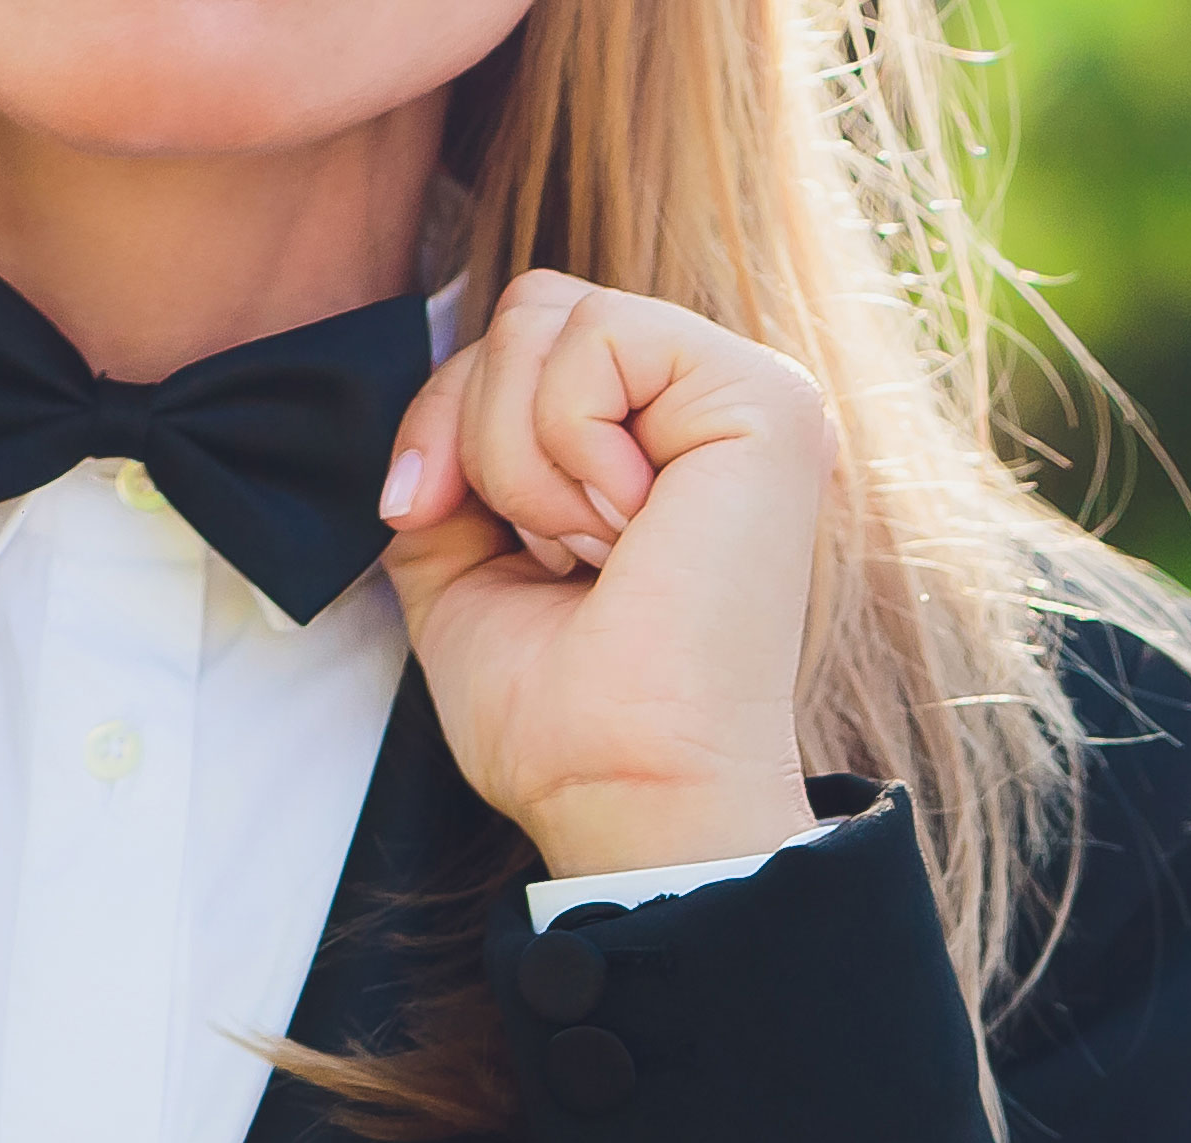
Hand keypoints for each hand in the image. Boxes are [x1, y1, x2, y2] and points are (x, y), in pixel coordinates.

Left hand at [377, 273, 832, 880]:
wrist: (621, 787)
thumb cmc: (560, 716)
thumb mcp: (458, 563)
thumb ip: (447, 461)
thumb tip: (426, 415)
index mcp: (653, 439)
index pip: (515, 339)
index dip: (440, 419)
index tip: (422, 515)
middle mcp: (706, 409)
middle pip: (526, 307)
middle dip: (475, 431)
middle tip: (542, 554)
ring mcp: (748, 396)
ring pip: (550, 313)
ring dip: (523, 455)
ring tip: (595, 552)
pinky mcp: (768, 401)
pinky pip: (599, 334)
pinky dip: (570, 442)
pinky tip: (630, 530)